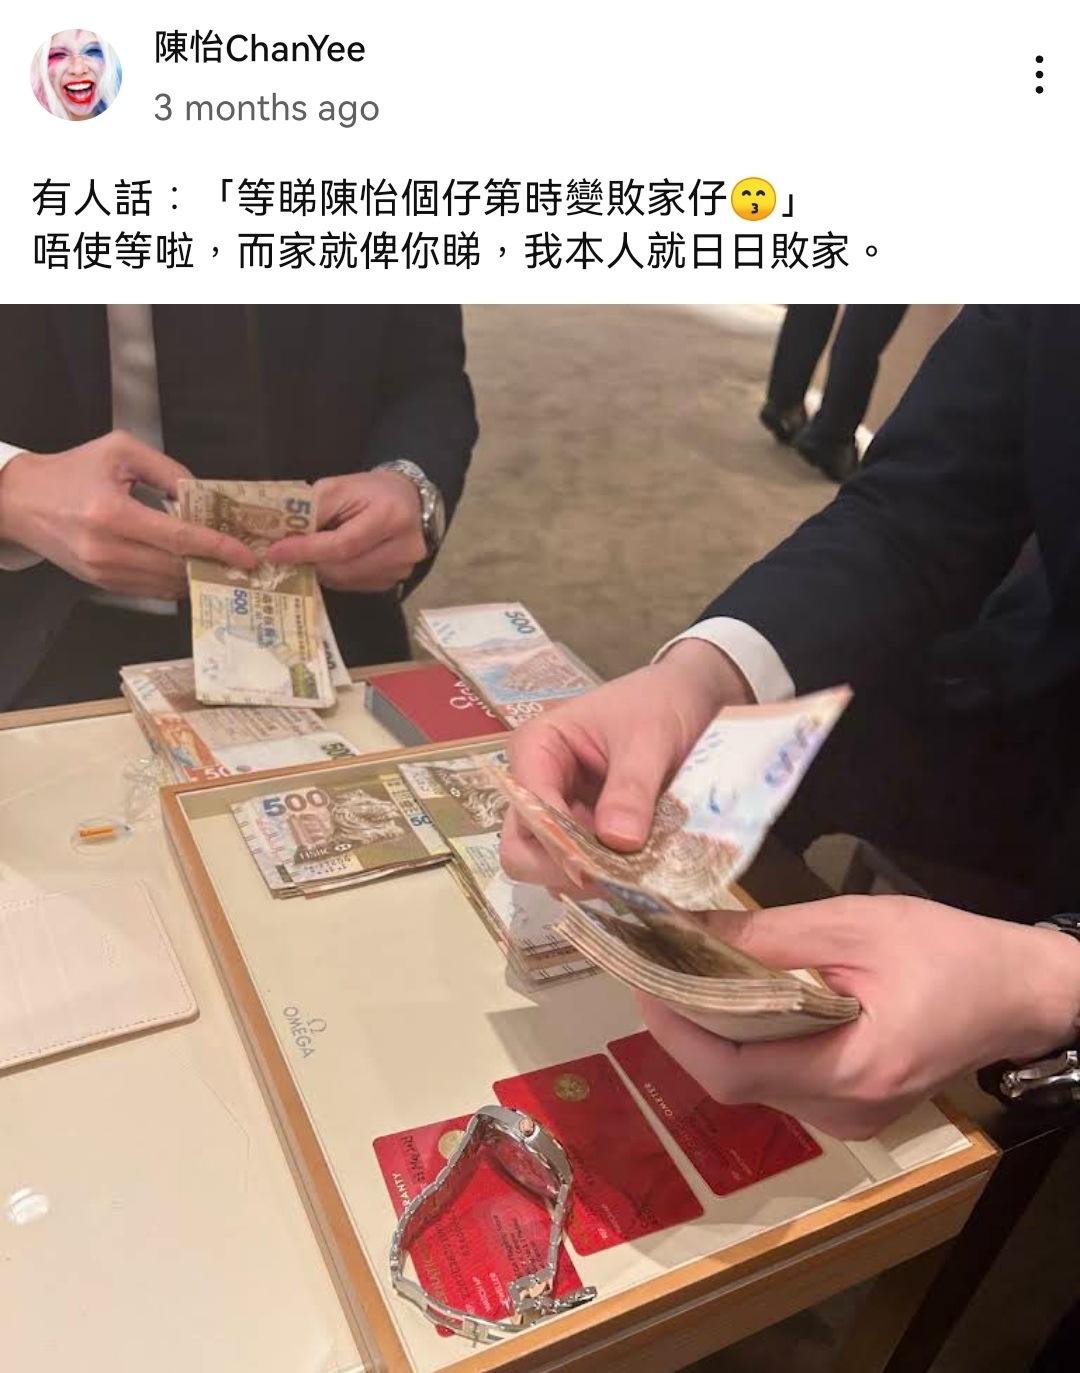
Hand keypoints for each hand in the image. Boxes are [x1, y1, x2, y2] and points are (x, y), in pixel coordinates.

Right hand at [0, 432, 257, 595]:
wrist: (21, 501)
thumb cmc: (72, 471)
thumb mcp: (120, 452)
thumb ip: (167, 470)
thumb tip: (203, 495)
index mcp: (112, 513)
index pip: (178, 537)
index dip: (217, 547)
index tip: (246, 554)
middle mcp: (107, 549)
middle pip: (177, 565)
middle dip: (214, 564)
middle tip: (243, 560)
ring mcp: (103, 572)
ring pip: (166, 583)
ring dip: (197, 576)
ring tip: (223, 565)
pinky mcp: (102, 584)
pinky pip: (151, 590)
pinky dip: (175, 582)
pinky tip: (192, 570)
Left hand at [265, 470, 426, 591]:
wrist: (406, 499)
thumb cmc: (370, 491)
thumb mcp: (339, 487)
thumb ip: (313, 509)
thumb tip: (284, 536)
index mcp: (391, 516)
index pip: (344, 544)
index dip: (307, 550)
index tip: (276, 552)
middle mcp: (404, 547)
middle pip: (344, 568)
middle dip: (310, 561)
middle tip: (286, 554)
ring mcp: (402, 568)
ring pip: (346, 580)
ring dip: (321, 569)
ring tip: (309, 554)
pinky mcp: (395, 581)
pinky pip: (354, 585)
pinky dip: (335, 574)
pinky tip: (331, 560)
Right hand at [499, 638, 752, 887]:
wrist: (688, 697)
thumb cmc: (660, 703)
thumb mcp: (649, 739)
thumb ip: (631, 788)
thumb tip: (617, 842)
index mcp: (536, 749)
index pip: (529, 810)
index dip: (558, 845)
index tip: (600, 870)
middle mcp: (536, 786)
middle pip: (522, 850)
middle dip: (565, 870)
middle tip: (618, 880)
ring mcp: (559, 813)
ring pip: (549, 868)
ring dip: (589, 880)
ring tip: (637, 875)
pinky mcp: (583, 833)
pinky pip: (579, 870)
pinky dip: (605, 880)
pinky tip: (639, 873)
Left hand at [639, 894, 1079, 1138]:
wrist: (1015, 991)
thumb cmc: (945, 952)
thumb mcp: (853, 925)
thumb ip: (768, 936)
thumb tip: (687, 930)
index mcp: (850, 1071)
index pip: (732, 1074)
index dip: (676, 1031)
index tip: (642, 982)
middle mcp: (843, 1112)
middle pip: (736, 1080)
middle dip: (686, 1025)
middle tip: (655, 967)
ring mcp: (849, 1119)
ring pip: (754, 1082)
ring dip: (715, 1033)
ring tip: (686, 974)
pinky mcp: (852, 1109)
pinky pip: (781, 1079)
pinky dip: (751, 1040)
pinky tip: (738, 998)